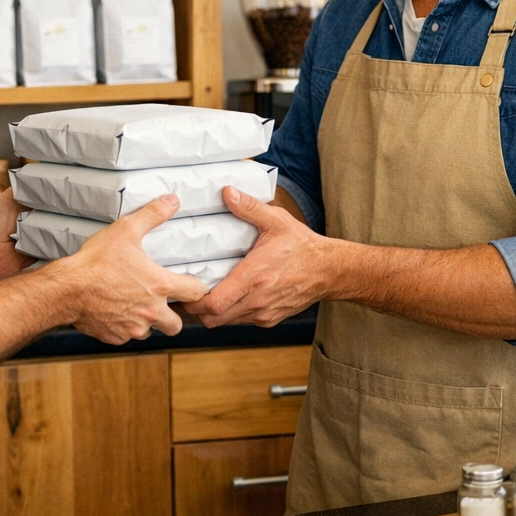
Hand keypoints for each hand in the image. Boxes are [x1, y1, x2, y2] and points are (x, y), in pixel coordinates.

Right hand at [61, 195, 209, 344]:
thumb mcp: (126, 230)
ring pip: (150, 331)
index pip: (196, 293)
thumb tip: (172, 201)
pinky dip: (123, 327)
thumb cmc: (95, 261)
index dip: (195, 288)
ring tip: (134, 305)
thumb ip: (152, 215)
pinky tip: (114, 311)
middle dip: (172, 315)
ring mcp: (133, 328)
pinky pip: (127, 336)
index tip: (188, 285)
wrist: (66, 289)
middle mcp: (151, 312)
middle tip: (161, 302)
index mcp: (159, 286)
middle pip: (176, 325)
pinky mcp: (115, 337)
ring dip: (146, 322)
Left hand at [185, 187, 334, 327]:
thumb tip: (226, 192)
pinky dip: (231, 313)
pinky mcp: (270, 319)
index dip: (193, 301)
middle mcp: (257, 300)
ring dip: (214, 311)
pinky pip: (242, 321)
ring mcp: (264, 313)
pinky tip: (230, 295)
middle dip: (197, 309)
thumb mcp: (276, 221)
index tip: (184, 288)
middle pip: (214, 319)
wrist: (330, 271)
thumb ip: (249, 207)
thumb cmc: (303, 246)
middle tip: (189, 292)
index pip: (214, 303)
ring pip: (226, 322)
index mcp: (254, 277)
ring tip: (206, 292)